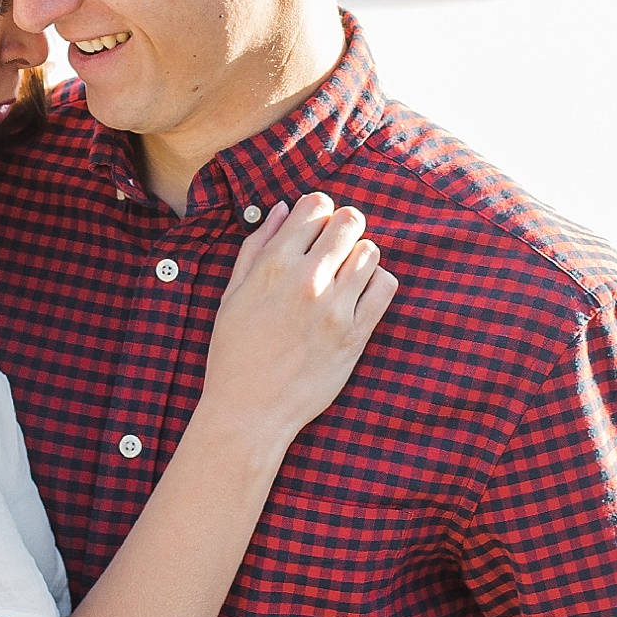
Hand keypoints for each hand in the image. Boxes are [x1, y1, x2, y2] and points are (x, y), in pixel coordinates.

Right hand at [201, 192, 396, 453]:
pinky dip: (377, 282)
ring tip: (345, 274)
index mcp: (274, 265)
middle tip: (335, 245)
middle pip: (350, 220)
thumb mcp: (231, 294)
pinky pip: (385, 287)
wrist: (249, 410)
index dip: (317, 210)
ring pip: (370, 252)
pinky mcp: (355, 335)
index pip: (315, 205)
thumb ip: (256, 246)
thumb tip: (283, 209)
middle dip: (344, 226)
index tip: (315, 226)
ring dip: (359, 256)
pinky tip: (359, 293)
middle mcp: (307, 281)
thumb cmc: (233, 352)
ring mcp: (335, 309)